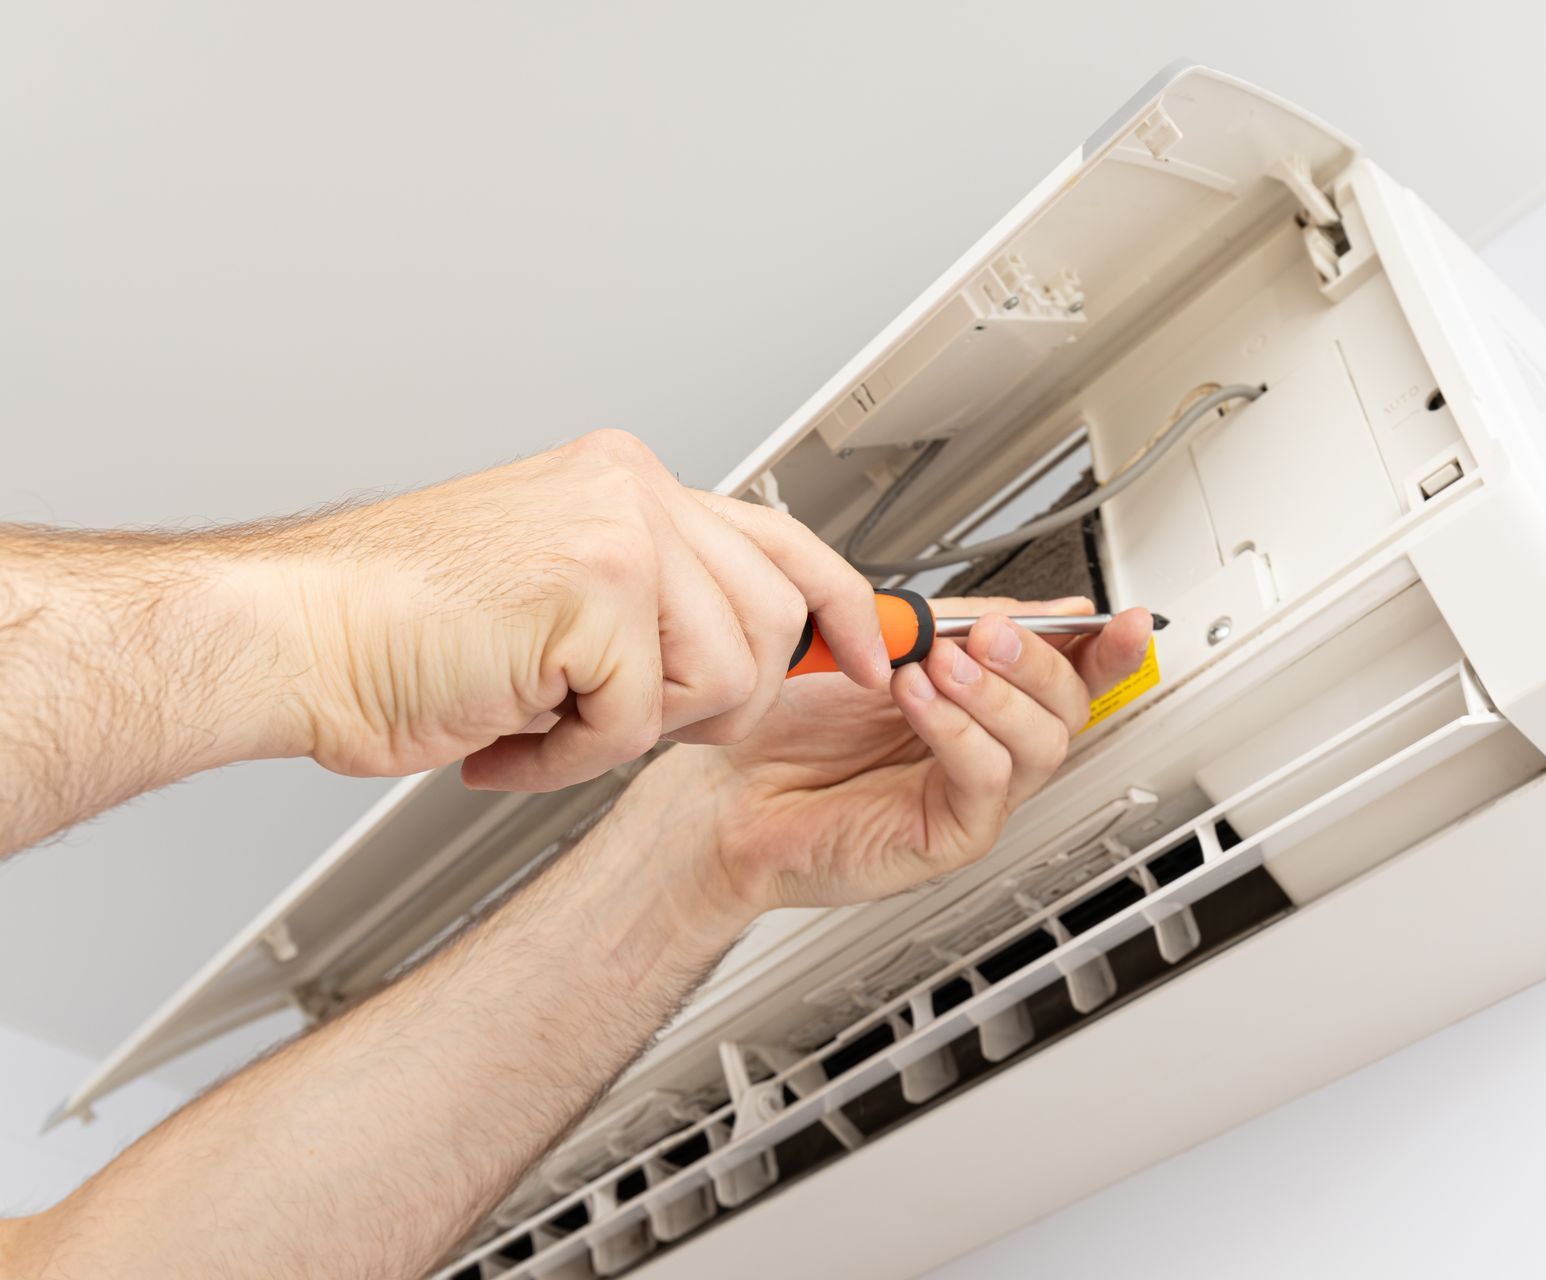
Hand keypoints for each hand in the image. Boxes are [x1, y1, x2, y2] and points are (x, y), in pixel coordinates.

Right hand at [256, 430, 890, 791]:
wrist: (287, 635)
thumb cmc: (400, 630)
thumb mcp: (557, 596)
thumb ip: (656, 601)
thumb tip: (759, 651)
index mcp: (628, 483)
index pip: (785, 538)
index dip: (847, 611)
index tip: (878, 659)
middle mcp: (633, 488)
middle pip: (773, 623)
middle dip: (713, 704)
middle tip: (616, 720)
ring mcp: (618, 528)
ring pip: (722, 675)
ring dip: (631, 733)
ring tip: (544, 716)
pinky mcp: (594, 586)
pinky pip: (638, 719)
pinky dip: (569, 756)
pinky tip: (505, 728)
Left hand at [634, 596, 1156, 917]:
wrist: (723, 792)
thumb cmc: (789, 728)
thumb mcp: (878, 647)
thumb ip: (950, 625)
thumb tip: (1028, 603)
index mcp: (984, 700)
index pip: (1071, 674)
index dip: (1108, 650)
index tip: (1126, 621)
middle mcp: (988, 748)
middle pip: (1068, 707)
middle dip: (1038, 659)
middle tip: (988, 635)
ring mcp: (973, 796)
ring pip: (1039, 744)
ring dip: (996, 692)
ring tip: (941, 664)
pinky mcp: (949, 836)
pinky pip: (984, 780)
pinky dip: (958, 731)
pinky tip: (917, 703)